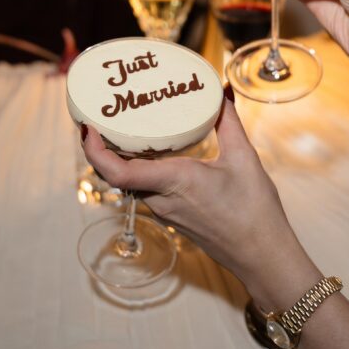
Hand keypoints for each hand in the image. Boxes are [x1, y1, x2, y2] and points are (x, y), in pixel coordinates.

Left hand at [81, 94, 315, 308]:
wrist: (262, 255)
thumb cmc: (254, 212)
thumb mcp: (244, 158)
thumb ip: (228, 122)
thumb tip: (223, 92)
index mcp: (174, 182)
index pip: (117, 171)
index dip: (94, 151)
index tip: (87, 128)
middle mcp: (162, 199)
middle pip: (116, 174)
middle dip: (102, 147)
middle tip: (100, 117)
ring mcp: (165, 212)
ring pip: (131, 182)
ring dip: (121, 159)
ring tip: (123, 129)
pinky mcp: (172, 217)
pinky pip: (147, 190)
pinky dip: (141, 170)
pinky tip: (152, 153)